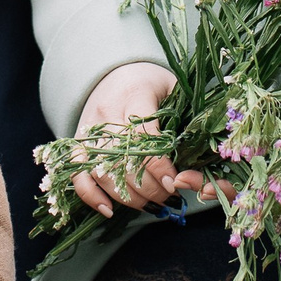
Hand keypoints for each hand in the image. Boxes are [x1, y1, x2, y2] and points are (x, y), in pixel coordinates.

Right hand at [72, 61, 190, 214]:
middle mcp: (107, 112)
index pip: (142, 136)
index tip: (173, 182)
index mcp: (134, 94)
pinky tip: (109, 210)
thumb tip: (203, 156)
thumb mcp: (174, 90)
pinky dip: (90, 196)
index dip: (158, 165)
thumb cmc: (152, 83)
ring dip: (127, 196)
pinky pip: (78, 174)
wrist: (116, 70)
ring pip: (101, 171)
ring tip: (150, 203)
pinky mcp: (78, 143)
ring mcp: (88, 129)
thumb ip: (186, 117)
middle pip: (122, 159)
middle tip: (168, 195)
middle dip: (148, 186)